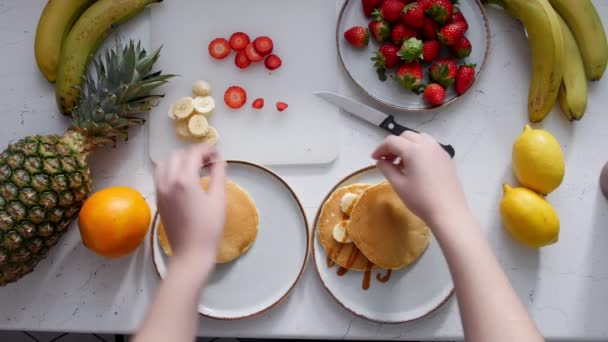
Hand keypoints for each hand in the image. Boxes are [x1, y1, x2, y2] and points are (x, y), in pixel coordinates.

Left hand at [154, 145, 226, 267]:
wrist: (191, 252)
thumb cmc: (209, 228)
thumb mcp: (218, 199)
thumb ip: (218, 174)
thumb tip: (219, 160)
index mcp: (184, 179)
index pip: (194, 153)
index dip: (207, 150)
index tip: (218, 154)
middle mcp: (168, 181)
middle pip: (178, 155)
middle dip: (194, 153)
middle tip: (209, 161)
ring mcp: (160, 190)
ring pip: (165, 163)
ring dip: (180, 160)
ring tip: (195, 167)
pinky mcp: (158, 199)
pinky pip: (161, 175)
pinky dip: (171, 170)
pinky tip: (184, 179)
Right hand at [372, 132, 467, 227]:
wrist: (448, 212)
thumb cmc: (420, 199)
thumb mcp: (399, 185)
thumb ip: (387, 169)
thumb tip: (380, 161)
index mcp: (414, 150)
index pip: (392, 141)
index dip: (380, 149)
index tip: (374, 159)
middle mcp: (427, 145)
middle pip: (406, 136)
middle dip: (394, 145)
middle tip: (387, 160)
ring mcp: (439, 150)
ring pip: (419, 138)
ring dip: (407, 145)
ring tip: (402, 162)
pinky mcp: (446, 158)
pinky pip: (430, 146)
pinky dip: (419, 149)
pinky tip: (416, 166)